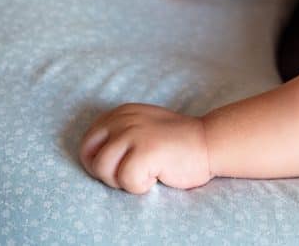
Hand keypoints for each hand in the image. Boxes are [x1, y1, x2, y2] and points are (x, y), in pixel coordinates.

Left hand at [79, 103, 212, 193]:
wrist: (210, 142)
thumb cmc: (178, 142)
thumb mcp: (143, 126)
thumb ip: (119, 134)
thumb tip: (94, 157)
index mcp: (121, 113)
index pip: (88, 142)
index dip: (98, 161)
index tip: (119, 167)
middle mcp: (124, 119)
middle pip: (91, 158)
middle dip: (108, 173)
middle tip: (133, 172)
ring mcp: (133, 134)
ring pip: (104, 170)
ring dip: (124, 180)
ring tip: (147, 172)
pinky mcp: (144, 151)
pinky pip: (127, 181)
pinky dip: (141, 186)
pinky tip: (158, 175)